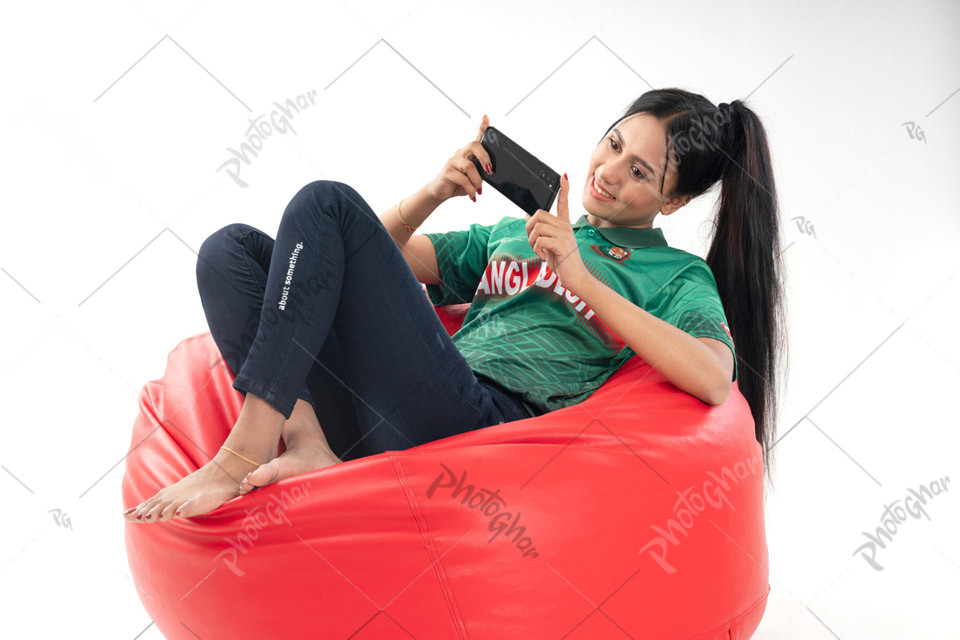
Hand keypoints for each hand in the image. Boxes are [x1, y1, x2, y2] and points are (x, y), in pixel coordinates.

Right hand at [423, 114, 493, 205]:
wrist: (440, 192)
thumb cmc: (458, 183)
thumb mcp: (473, 177)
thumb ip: (481, 172)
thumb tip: (492, 173)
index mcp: (468, 153)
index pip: (477, 137)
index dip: (482, 127)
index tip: (486, 118)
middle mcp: (460, 154)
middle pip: (474, 145)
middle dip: (485, 157)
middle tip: (490, 171)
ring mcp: (453, 162)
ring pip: (470, 166)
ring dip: (478, 181)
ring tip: (479, 190)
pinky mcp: (447, 172)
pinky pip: (463, 179)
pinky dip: (470, 189)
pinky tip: (473, 196)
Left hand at [526, 173, 589, 292]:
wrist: (575, 278)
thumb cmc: (562, 262)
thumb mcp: (549, 245)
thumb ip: (540, 231)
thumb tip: (528, 216)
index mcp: (564, 225)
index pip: (563, 203)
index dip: (563, 189)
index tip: (564, 176)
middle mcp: (565, 227)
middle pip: (539, 214)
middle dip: (529, 228)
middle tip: (534, 242)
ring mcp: (565, 234)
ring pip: (537, 227)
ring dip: (532, 241)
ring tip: (539, 250)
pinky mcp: (562, 244)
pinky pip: (540, 239)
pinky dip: (537, 249)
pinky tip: (544, 255)